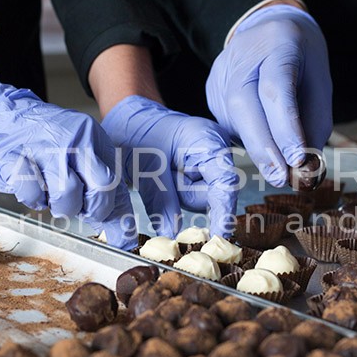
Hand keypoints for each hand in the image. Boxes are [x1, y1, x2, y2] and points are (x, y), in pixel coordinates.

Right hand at [0, 68, 135, 248]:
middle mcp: (75, 138)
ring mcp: (45, 146)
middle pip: (101, 188)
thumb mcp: (76, 159)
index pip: (116, 184)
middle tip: (75, 207)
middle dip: (89, 209)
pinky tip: (30, 188)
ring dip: (57, 205)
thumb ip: (99, 192)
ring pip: (68, 195)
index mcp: (94, 138)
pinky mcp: (15, 157)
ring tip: (48, 192)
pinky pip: (33, 194)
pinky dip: (32, 199)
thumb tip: (123, 234)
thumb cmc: (36, 143)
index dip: (114, 214)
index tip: (119, 240)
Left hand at [101, 96, 237, 237]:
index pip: (226, 182)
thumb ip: (161, 200)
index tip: (218, 235)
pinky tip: (166, 178)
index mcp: (208, 140)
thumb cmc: (137, 131)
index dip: (223, 212)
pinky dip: (178, 194)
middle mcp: (217, 151)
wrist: (130, 120)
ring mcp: (211, 162)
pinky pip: (194, 196)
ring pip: (202, 199)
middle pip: (214, 194)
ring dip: (179, 195)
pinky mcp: (202, 173)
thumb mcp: (144, 167)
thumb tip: (172, 233)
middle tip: (162, 178)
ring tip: (161, 173)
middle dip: (185, 195)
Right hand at [206, 4, 332, 185]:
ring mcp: (220, 74)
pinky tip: (263, 142)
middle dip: (263, 147)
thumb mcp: (320, 82)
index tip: (297, 159)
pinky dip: (249, 140)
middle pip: (244, 105)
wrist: (267, 29)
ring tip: (280, 166)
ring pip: (236, 120)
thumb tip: (307, 168)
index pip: (276, 88)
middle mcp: (241, 57)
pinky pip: (230, 123)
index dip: (285, 126)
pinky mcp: (211, 91)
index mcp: (277, 43)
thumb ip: (315, 123)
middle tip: (281, 178)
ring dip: (259, 149)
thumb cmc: (301, 58)